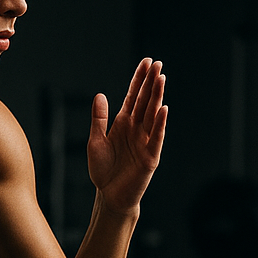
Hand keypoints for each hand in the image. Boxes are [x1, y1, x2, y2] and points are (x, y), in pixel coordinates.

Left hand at [87, 58, 166, 214]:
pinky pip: (156, 138)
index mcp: (123, 123)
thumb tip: (100, 95)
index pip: (133, 96)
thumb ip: (98, 119)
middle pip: (145, 101)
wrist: (108, 195)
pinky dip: (159, 124)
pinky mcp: (150, 157)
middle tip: (157, 63)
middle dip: (151, 83)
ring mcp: (145, 141)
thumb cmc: (103, 169)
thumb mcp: (95, 141)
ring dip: (157, 97)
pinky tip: (163, 109)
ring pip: (152, 115)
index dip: (139, 79)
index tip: (146, 62)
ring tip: (161, 78)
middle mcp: (137, 129)